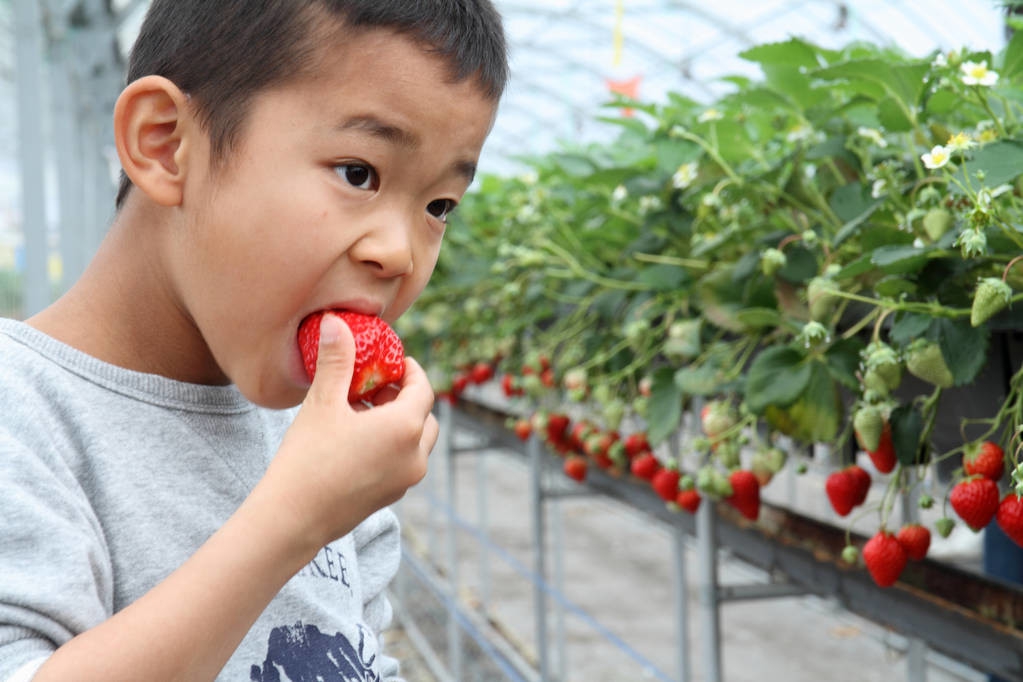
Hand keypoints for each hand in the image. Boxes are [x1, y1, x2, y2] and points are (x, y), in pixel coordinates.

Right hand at [260, 313, 436, 551]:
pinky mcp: (391, 497)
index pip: (423, 389)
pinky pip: (404, 462)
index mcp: (405, 428)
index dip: (410, 370)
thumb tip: (336, 321)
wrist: (293, 518)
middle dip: (405, 397)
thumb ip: (336, 360)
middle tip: (377, 384)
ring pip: (416, 442)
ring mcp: (406, 480)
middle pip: (425, 416)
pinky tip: (356, 439)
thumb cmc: (308, 457)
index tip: (393, 360)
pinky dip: (392, 445)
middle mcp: (415, 456)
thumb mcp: (323, 403)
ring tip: (363, 410)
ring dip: (399, 422)